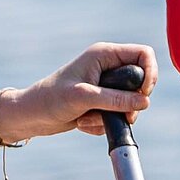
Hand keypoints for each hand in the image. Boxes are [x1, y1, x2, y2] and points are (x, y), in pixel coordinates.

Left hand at [0, 44, 156, 143]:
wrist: (30, 116)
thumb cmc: (49, 99)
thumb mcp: (83, 97)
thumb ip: (115, 99)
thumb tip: (144, 102)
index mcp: (104, 55)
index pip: (143, 54)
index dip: (150, 74)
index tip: (143, 95)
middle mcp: (107, 68)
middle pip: (140, 82)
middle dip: (130, 103)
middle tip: (120, 115)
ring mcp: (104, 87)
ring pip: (129, 104)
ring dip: (112, 117)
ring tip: (87, 118)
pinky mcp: (100, 104)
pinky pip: (116, 116)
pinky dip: (102, 124)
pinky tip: (81, 122)